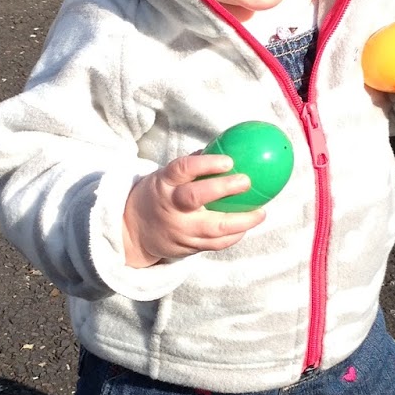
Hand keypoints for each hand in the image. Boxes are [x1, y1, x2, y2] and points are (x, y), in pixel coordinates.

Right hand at [123, 152, 265, 266]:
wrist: (134, 232)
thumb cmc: (159, 196)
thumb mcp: (165, 177)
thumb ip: (192, 166)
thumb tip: (226, 146)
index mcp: (164, 183)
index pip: (182, 169)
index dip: (205, 164)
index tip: (228, 160)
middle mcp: (170, 207)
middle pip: (195, 197)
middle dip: (223, 189)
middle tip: (247, 181)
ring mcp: (179, 230)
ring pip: (211, 228)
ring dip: (240, 221)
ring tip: (260, 213)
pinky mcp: (187, 248)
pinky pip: (215, 245)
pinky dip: (233, 236)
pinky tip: (247, 227)